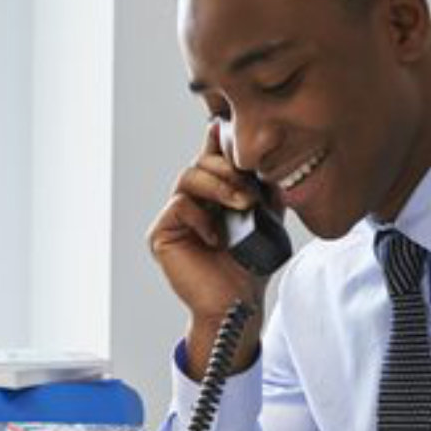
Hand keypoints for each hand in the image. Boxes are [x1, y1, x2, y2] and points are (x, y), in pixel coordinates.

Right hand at [146, 124, 271, 376]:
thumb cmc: (249, 267)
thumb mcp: (266, 220)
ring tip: (242, 204)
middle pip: (201, 163)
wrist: (237, 303)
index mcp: (212, 196)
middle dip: (228, 169)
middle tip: (250, 190)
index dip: (217, 141)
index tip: (226, 128)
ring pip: (189, 177)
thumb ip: (265, 191)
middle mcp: (191, 202)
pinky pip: (179, 205)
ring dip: (219, 186)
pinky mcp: (161, 234)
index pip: (211, 159)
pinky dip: (201, 216)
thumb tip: (269, 163)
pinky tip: (216, 237)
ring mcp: (174, 217)